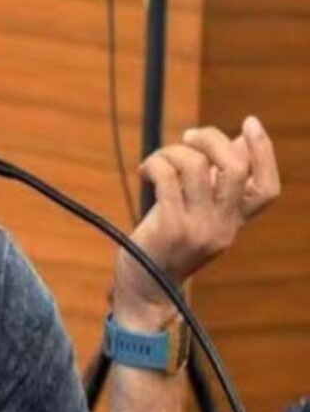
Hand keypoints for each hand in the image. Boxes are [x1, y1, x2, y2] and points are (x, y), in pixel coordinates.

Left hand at [112, 116, 280, 327]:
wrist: (144, 289)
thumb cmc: (165, 244)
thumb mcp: (197, 214)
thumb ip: (216, 184)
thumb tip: (237, 142)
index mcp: (234, 222)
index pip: (267, 189)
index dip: (264, 152)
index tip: (250, 123)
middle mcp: (222, 227)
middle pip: (235, 168)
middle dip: (211, 139)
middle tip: (188, 137)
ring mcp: (198, 228)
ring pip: (196, 166)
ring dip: (173, 151)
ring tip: (158, 160)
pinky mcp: (170, 227)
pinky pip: (166, 177)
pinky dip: (154, 164)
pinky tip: (145, 172)